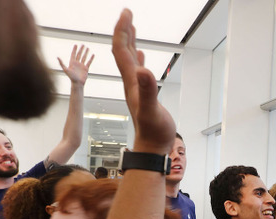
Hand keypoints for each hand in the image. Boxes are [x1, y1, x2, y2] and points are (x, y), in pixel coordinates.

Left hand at [58, 44, 93, 85]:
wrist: (77, 83)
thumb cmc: (71, 77)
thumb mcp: (65, 70)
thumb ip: (61, 63)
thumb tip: (57, 57)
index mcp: (72, 63)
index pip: (73, 54)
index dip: (74, 49)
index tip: (76, 45)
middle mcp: (77, 63)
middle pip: (79, 54)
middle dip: (81, 49)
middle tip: (83, 44)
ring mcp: (81, 66)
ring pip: (84, 57)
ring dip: (86, 53)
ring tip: (87, 48)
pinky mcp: (86, 68)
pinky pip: (89, 62)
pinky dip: (91, 58)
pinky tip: (93, 55)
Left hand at [112, 9, 175, 153]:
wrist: (152, 147)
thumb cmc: (153, 131)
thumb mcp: (151, 110)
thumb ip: (148, 91)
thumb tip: (143, 71)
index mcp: (131, 81)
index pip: (122, 51)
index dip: (122, 31)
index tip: (126, 13)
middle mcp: (131, 82)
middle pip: (123, 51)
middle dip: (124, 31)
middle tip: (127, 12)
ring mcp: (136, 88)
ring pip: (130, 60)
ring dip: (130, 42)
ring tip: (132, 27)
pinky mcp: (143, 94)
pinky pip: (138, 71)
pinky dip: (139, 58)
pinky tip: (141, 55)